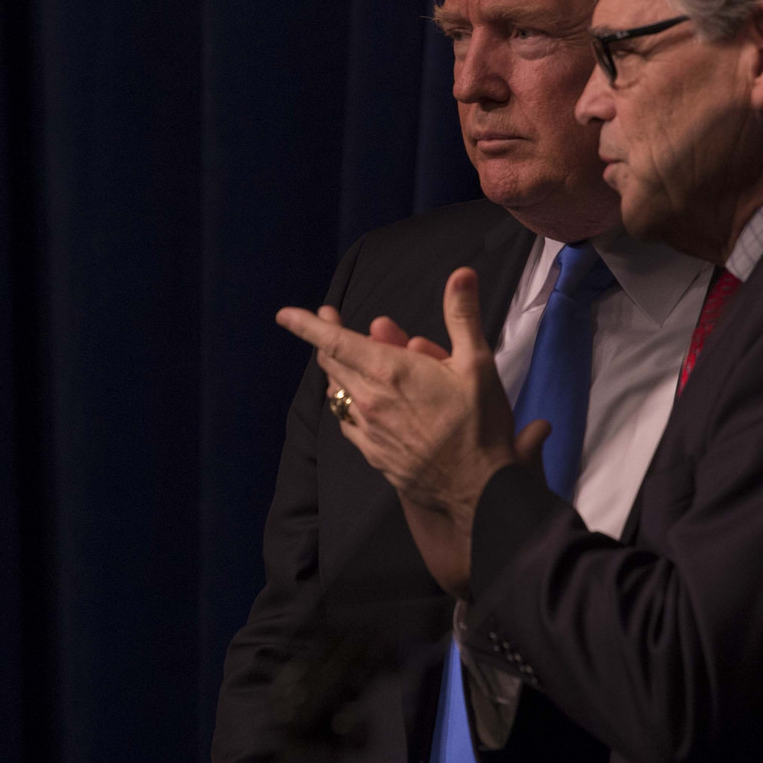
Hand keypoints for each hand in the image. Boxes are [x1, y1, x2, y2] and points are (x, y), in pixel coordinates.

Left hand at [276, 269, 546, 596]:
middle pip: (332, 363)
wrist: (475, 489)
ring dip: (339, 370)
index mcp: (388, 371)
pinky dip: (349, 402)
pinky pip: (348, 420)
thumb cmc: (479, 425)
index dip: (307, 325)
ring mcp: (367, 430)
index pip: (334, 341)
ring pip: (338, 392)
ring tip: (348, 357)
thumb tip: (460, 273)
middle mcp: (369, 400)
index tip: (284, 315)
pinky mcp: (372, 453)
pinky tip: (360, 400)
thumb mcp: (477, 364)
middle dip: (327, 339)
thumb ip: (462, 315)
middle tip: (330, 321)